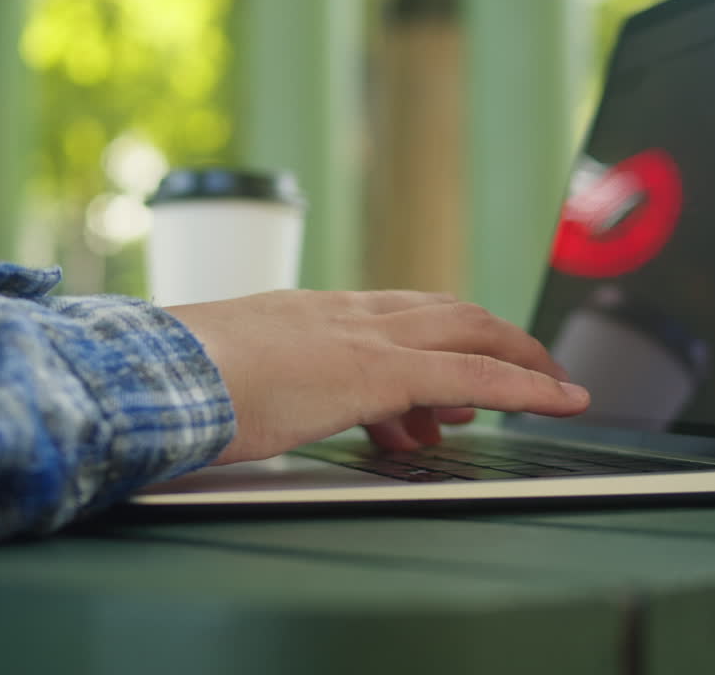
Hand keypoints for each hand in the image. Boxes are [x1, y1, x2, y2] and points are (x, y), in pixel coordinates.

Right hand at [165, 290, 588, 463]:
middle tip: (525, 366)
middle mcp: (343, 314)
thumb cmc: (174, 383)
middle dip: (492, 335)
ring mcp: (362, 337)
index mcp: (307, 314)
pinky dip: (525, 386)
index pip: (390, 313)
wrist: (154, 375)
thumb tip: (260, 404)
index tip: (453, 362)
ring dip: (516, 355)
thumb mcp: (225, 377)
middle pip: (442, 309)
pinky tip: (560, 400)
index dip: (434, 330)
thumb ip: (257, 384)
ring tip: (552, 386)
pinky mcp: (377, 371)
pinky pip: (474, 375)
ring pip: (468, 329)